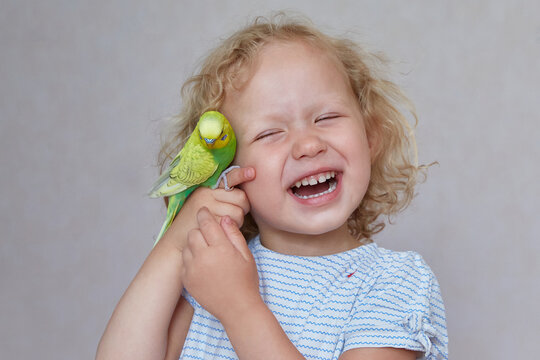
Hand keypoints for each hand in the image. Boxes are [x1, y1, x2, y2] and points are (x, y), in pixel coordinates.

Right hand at [160, 167, 254, 252]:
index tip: (252, 172)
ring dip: (238, 220)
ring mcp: (208, 207)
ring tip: (226, 223)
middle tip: (236, 213)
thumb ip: (221, 195)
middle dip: (244, 207)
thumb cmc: (194, 221)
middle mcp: (207, 194)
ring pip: (239, 212)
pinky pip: (232, 224)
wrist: (176, 240)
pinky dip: (231, 229)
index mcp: (207, 187)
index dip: (241, 174)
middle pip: (240, 197)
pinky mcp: (211, 222)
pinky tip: (221, 230)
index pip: (228, 177)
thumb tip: (244, 189)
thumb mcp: (205, 203)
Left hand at [181, 207, 261, 321]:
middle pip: (193, 232)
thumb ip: (233, 234)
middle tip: (210, 236)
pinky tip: (203, 265)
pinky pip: (183, 261)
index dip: (204, 214)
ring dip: (194, 245)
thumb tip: (225, 218)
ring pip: (186, 246)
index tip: (204, 212)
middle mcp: (204, 257)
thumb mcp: (246, 255)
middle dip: (200, 231)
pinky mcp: (187, 280)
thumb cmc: (245, 281)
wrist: (237, 308)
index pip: (206, 222)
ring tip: (207, 252)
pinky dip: (191, 259)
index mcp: (220, 248)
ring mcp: (193, 269)